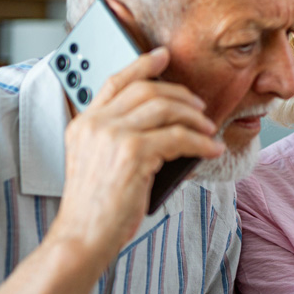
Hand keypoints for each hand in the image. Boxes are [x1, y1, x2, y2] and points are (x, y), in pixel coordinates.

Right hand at [48, 47, 223, 257]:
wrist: (82, 237)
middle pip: (146, 90)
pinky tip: (211, 148)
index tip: (163, 56)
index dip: (142, 65)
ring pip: (165, 108)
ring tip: (209, 129)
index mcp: (84, 124)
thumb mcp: (99, 165)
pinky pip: (178, 137)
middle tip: (199, 106)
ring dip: (194, 118)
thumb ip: (120, 140)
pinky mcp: (132, 152)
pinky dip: (200, 142)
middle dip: (179, 95)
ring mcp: (112, 135)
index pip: (116, 81)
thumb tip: (167, 128)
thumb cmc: (96, 209)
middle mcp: (95, 124)